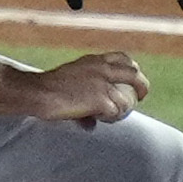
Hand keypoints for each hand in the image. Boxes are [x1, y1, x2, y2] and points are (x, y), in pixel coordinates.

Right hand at [22, 50, 147, 125]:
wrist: (40, 92)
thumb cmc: (49, 88)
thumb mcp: (71, 82)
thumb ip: (86, 97)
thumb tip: (91, 123)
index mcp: (95, 60)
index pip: (123, 58)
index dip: (133, 68)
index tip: (133, 78)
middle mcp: (102, 69)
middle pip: (134, 74)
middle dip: (142, 86)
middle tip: (140, 97)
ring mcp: (103, 84)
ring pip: (126, 100)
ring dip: (121, 109)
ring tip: (110, 115)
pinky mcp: (101, 100)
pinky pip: (115, 113)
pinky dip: (109, 118)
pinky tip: (99, 119)